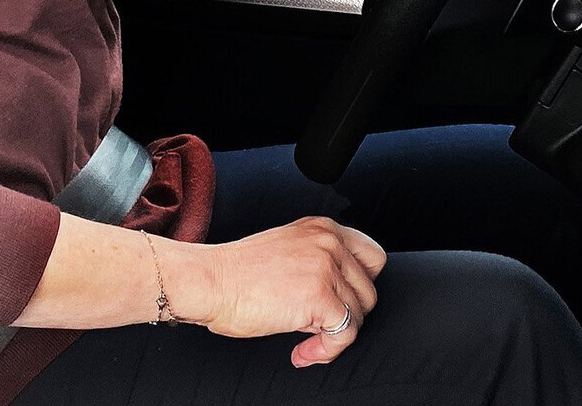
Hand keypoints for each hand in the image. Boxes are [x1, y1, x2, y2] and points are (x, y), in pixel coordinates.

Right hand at [171, 216, 387, 367]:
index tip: (340, 303)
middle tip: (319, 325)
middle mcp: (329, 242)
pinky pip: (345, 334)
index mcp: (322, 228)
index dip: (359, 285)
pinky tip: (303, 352)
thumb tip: (338, 297)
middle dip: (348, 313)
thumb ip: (317, 262)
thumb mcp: (287, 250)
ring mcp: (326, 268)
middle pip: (369, 289)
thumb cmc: (236, 273)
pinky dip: (326, 351)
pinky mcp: (319, 296)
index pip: (372, 256)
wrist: (209, 281)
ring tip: (306, 342)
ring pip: (359, 314)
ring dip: (334, 336)